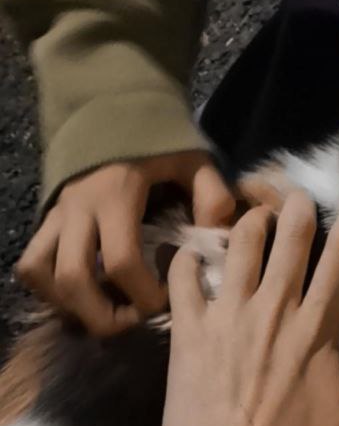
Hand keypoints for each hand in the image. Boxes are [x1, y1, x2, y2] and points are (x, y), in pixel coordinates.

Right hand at [17, 152, 235, 336]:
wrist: (112, 106)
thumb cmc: (156, 137)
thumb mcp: (192, 159)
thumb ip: (211, 194)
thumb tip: (221, 237)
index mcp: (116, 196)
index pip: (122, 261)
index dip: (144, 294)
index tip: (165, 300)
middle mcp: (79, 209)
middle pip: (73, 280)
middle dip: (103, 314)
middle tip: (133, 319)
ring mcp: (57, 215)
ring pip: (41, 274)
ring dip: (70, 305)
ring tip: (105, 311)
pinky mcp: (47, 219)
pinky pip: (31, 262)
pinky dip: (48, 288)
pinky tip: (79, 295)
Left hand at [161, 183, 338, 425]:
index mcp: (317, 329)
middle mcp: (273, 310)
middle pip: (289, 240)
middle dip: (296, 208)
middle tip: (296, 195)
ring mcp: (226, 317)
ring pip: (239, 247)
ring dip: (249, 223)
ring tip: (253, 218)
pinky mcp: (187, 332)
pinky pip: (184, 279)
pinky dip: (188, 258)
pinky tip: (193, 253)